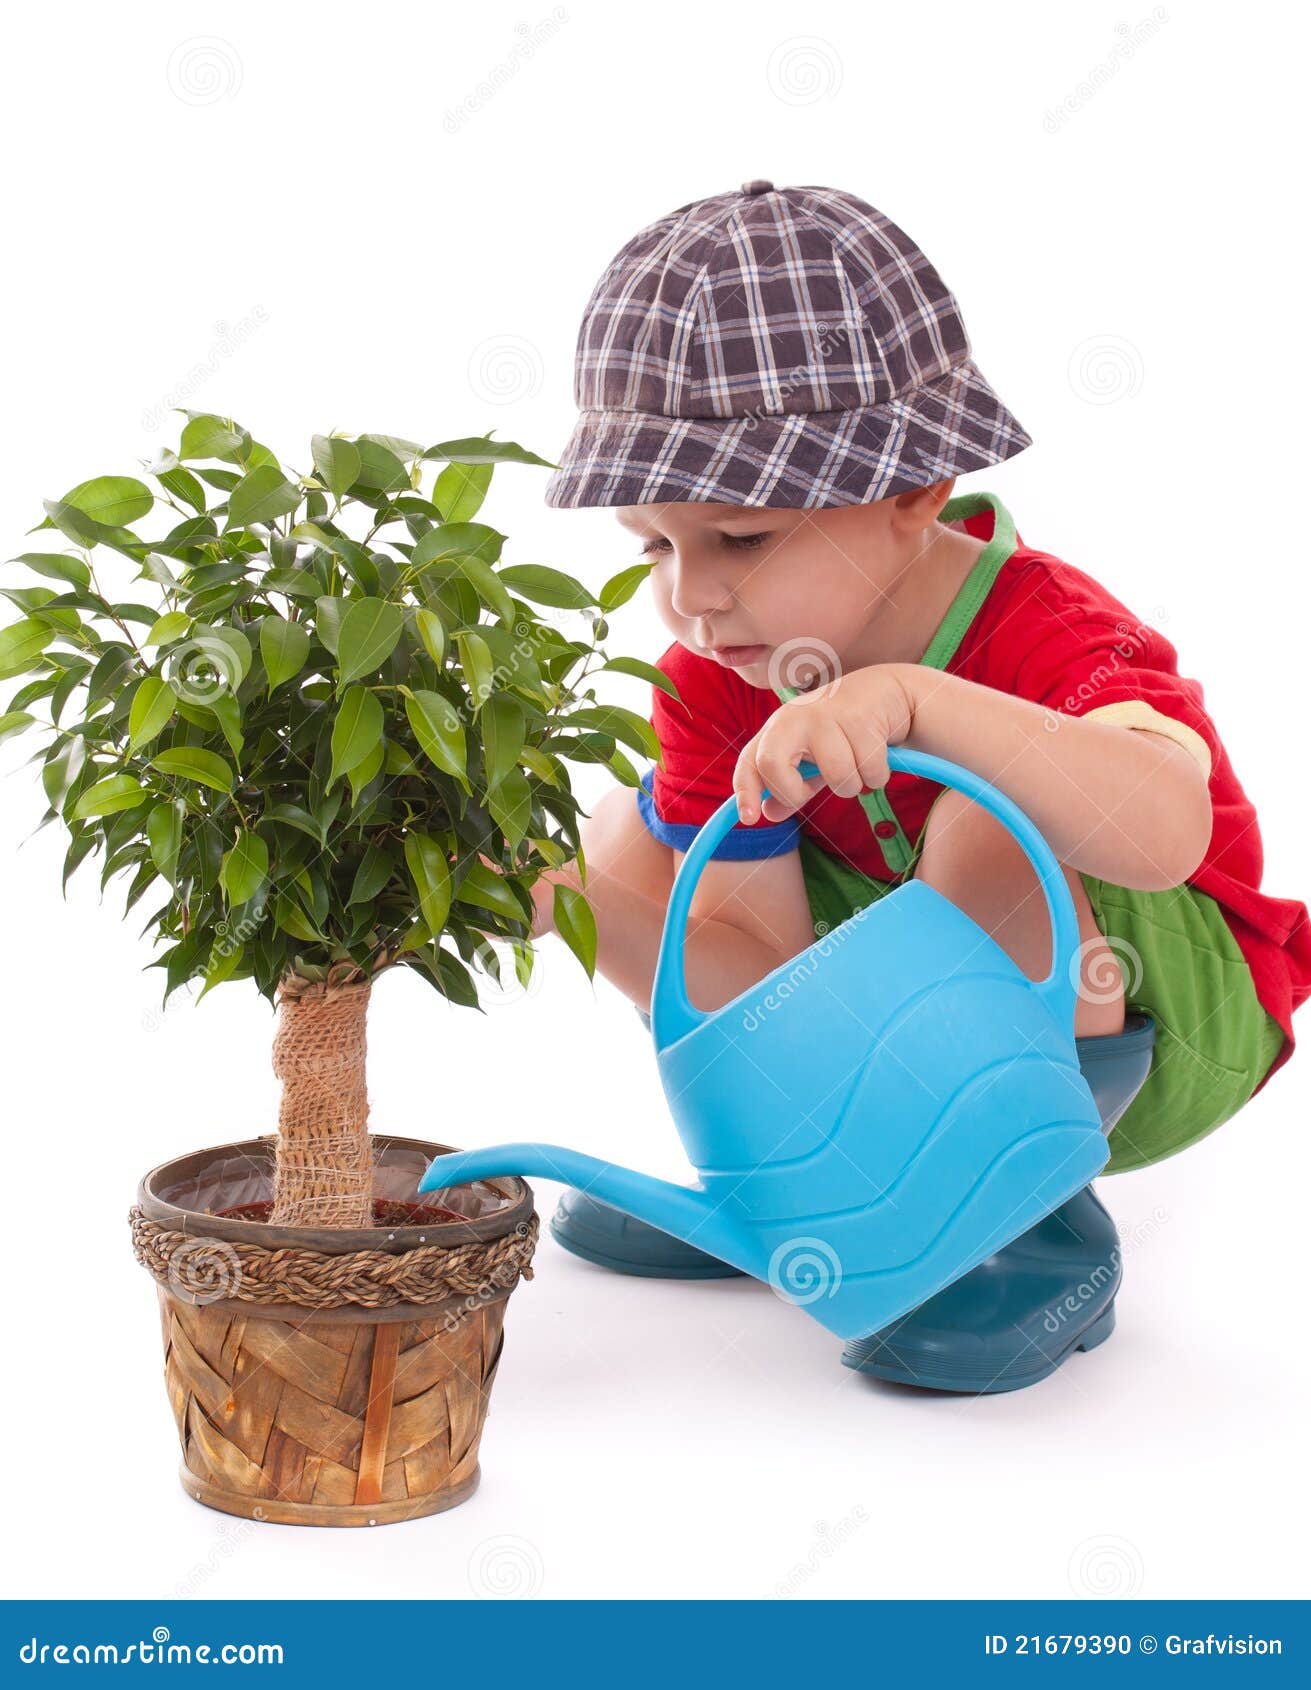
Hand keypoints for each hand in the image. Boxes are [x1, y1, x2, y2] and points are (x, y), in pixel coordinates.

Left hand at [734, 664, 915, 823]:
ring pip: (837, 777)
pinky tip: (877, 755)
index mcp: (777, 730)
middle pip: (771, 764)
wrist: (884, 693)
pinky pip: (870, 771)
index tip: (750, 818)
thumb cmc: (841, 734)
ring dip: (852, 785)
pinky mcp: (860, 718)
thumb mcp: (811, 762)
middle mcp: (794, 718)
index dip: (745, 791)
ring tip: (857, 768)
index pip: (749, 760)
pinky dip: (877, 775)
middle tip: (811, 790)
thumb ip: (790, 788)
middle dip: (793, 792)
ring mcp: (825, 715)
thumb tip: (768, 813)